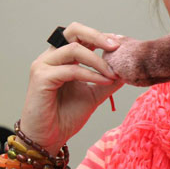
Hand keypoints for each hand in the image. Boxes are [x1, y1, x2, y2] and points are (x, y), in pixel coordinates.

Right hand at [20, 22, 123, 153]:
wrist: (49, 138)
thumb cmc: (66, 116)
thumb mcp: (95, 93)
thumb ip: (109, 79)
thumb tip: (128, 68)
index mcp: (63, 57)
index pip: (82, 36)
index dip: (102, 36)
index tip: (121, 43)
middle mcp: (51, 57)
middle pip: (73, 30)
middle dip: (97, 35)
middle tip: (117, 46)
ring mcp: (43, 65)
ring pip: (74, 49)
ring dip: (98, 61)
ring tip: (113, 73)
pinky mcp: (41, 78)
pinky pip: (71, 70)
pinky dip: (91, 74)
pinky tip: (104, 82)